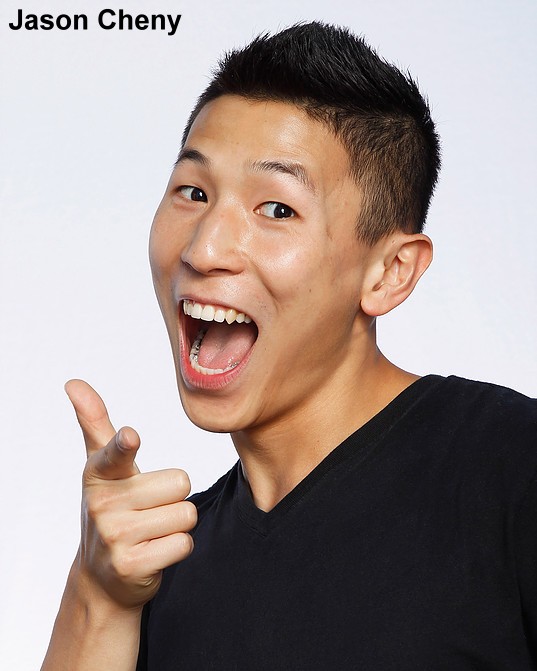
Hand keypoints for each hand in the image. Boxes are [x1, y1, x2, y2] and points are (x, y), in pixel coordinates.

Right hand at [65, 379, 196, 609]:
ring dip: (178, 523)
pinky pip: (184, 543)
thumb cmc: (112, 507)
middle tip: (150, 507)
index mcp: (99, 474)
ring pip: (186, 514)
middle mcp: (103, 504)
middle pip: (181, 483)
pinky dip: (178, 547)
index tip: (131, 436)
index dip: (125, 444)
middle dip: (174, 496)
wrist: (101, 575)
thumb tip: (73, 382)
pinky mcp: (132, 566)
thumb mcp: (101, 466)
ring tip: (152, 529)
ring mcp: (115, 538)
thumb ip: (95, 422)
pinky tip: (154, 551)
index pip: (115, 453)